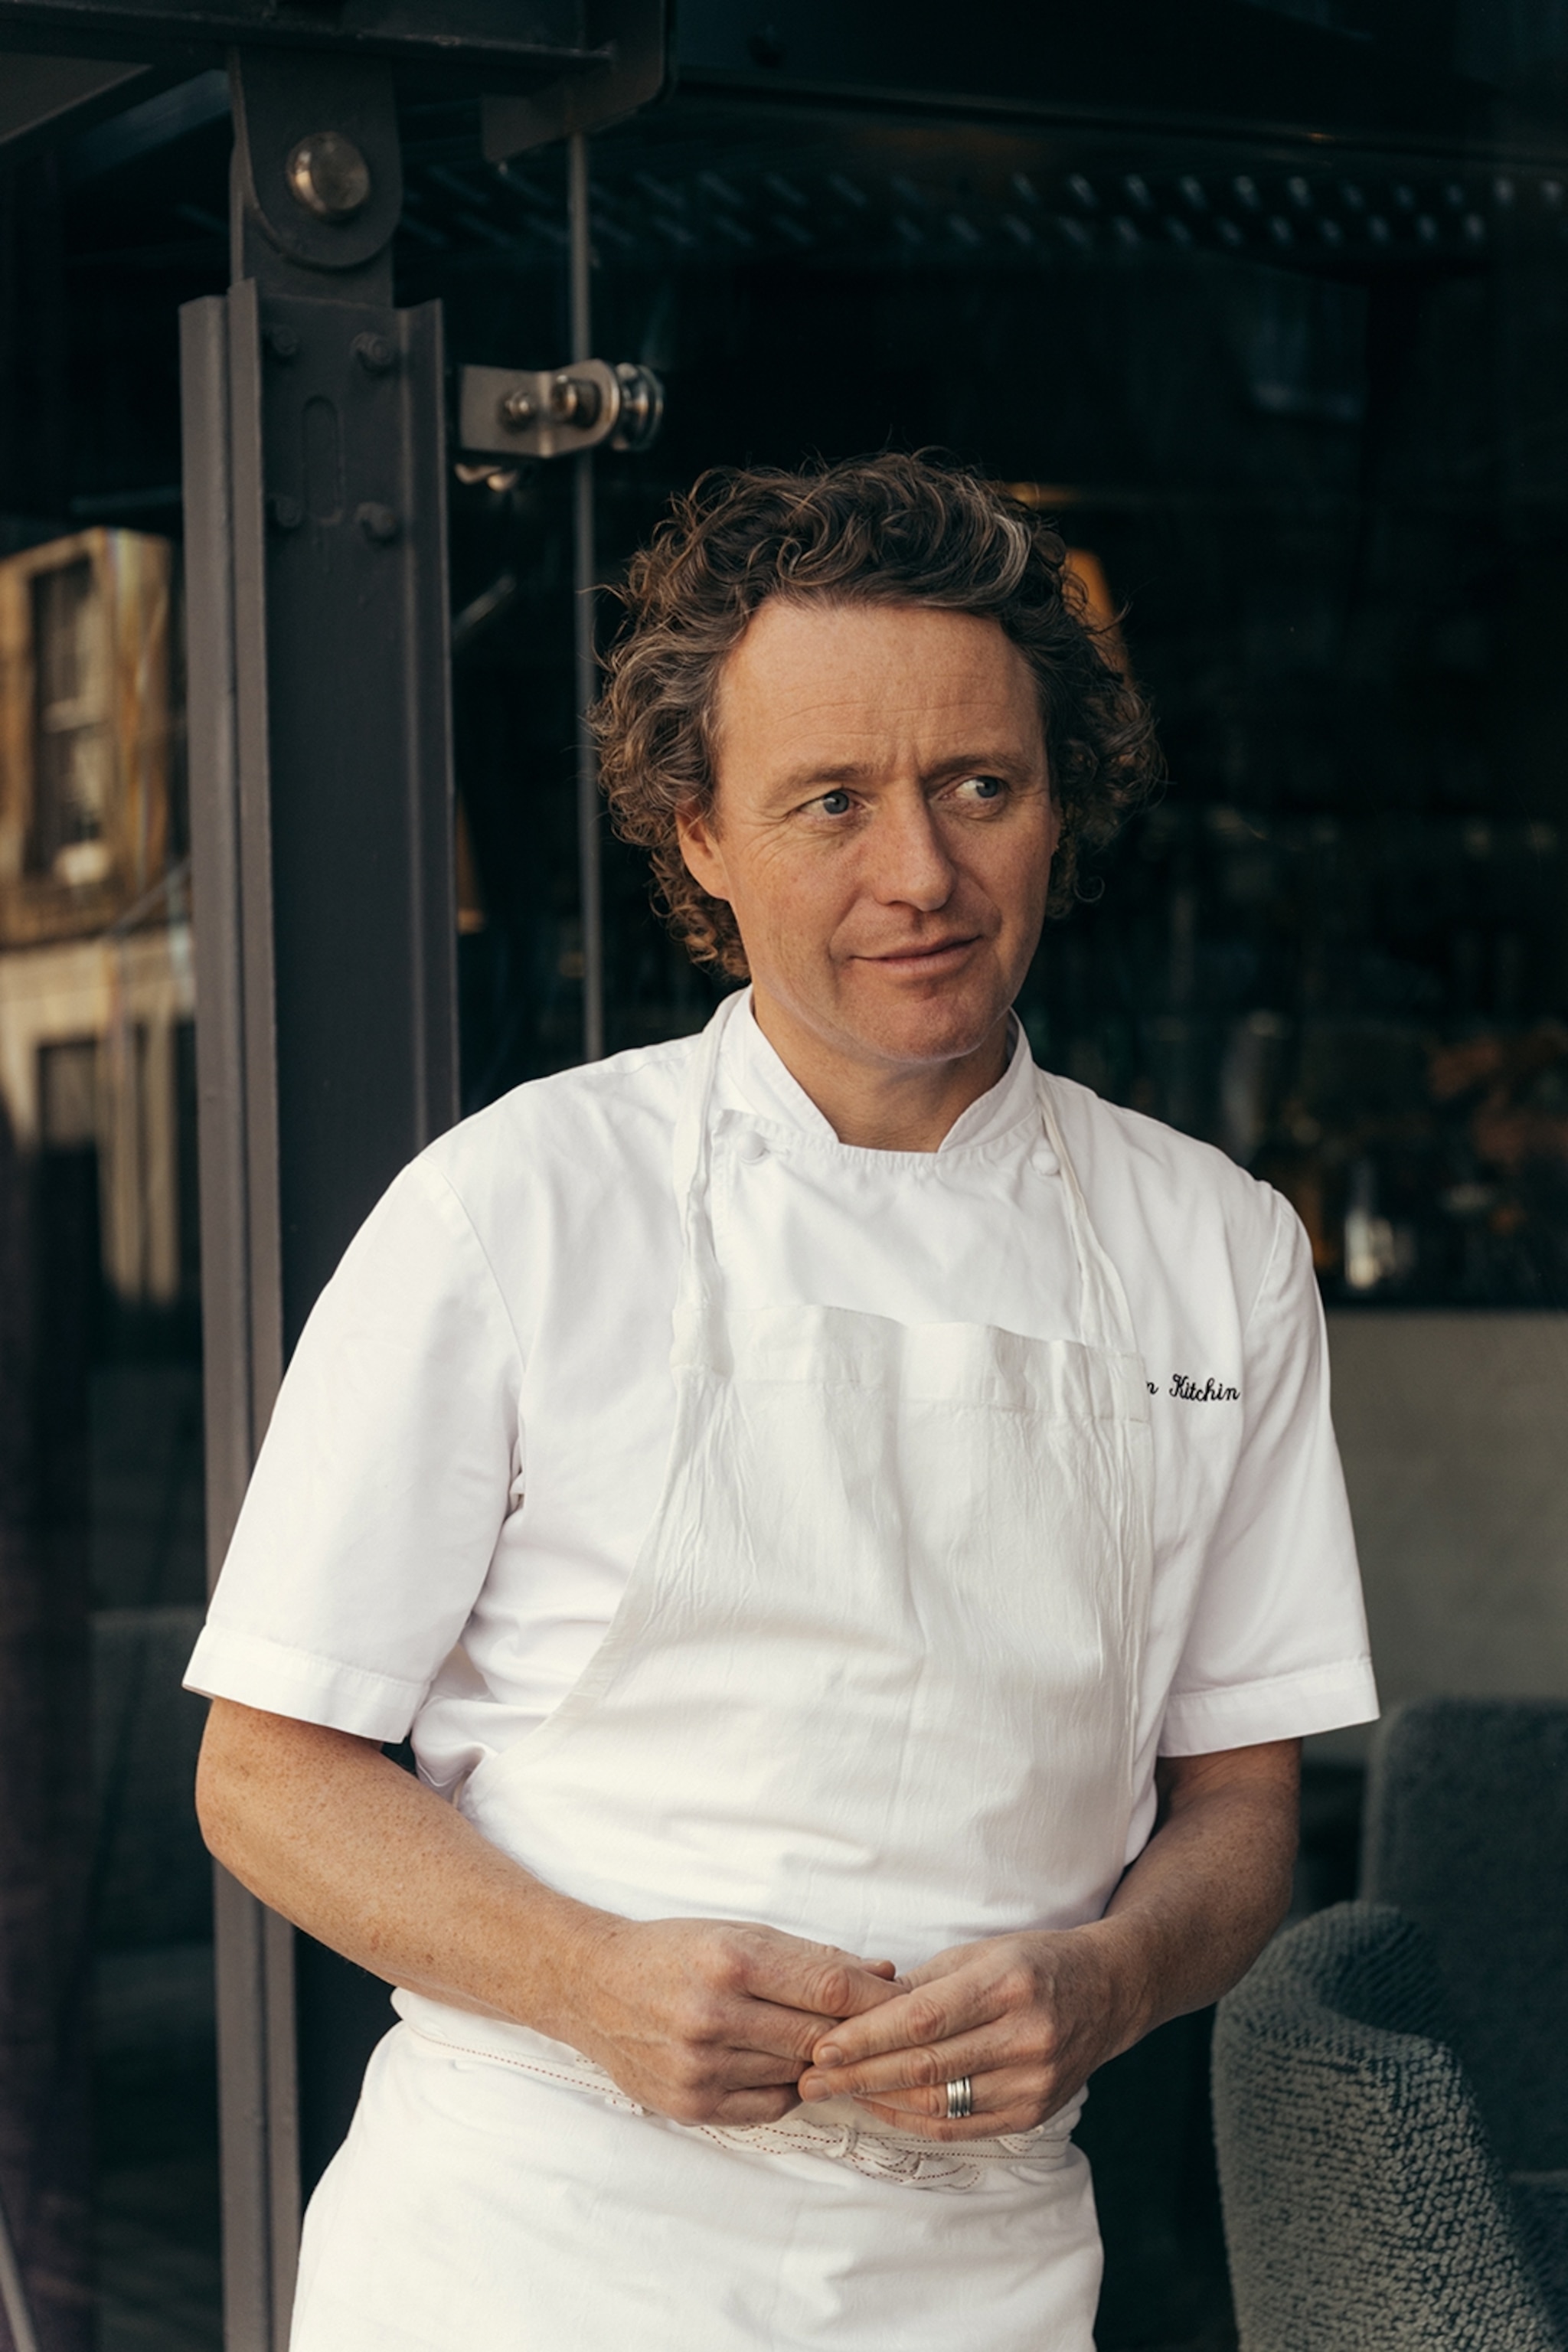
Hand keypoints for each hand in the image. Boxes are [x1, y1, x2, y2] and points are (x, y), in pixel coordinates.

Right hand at [562, 1915, 900, 2127]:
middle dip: (860, 2032)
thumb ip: (811, 1958)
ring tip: (829, 2042)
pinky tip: (782, 2063)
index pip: (829, 1985)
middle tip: (889, 2029)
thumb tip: (883, 1975)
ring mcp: (699, 2068)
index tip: (905, 1998)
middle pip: (820, 2035)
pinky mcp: (691, 2105)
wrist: (591, 1986)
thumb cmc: (674, 1950)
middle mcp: (712, 2017)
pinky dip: (789, 2087)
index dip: (876, 1995)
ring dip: (822, 2061)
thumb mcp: (739, 1932)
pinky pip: (771, 2106)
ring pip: (799, 2074)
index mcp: (728, 1960)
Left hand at [795, 1924, 1143, 2139]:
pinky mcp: (1034, 2113)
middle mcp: (1026, 2037)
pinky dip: (914, 2121)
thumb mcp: (980, 1954)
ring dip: (879, 2101)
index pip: (923, 2019)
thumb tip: (856, 2011)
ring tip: (836, 2093)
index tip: (821, 2045)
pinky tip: (881, 2107)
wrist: (1109, 1992)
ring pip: (940, 2104)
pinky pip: (962, 2127)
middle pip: (925, 2066)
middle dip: (858, 2075)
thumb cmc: (1034, 1962)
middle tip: (810, 2078)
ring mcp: (1034, 2082)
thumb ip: (920, 1985)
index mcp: (1008, 1984)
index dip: (867, 2037)